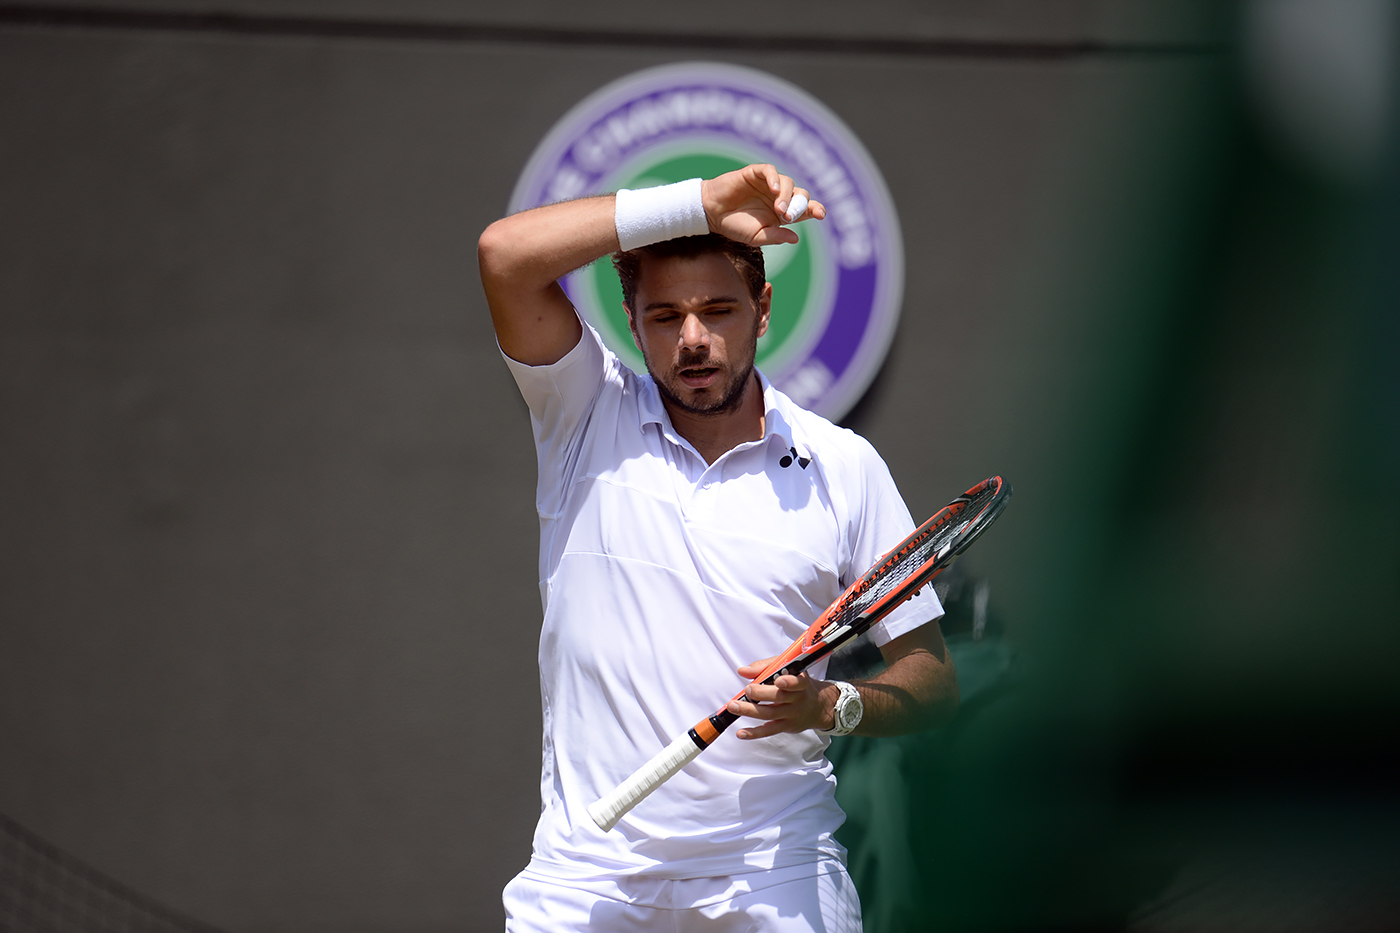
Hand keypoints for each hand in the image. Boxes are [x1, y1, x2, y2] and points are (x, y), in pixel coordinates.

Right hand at [701, 164, 825, 246]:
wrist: (711, 214)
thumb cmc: (734, 226)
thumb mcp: (756, 237)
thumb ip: (775, 236)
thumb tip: (796, 238)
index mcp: (782, 213)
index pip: (804, 209)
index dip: (814, 209)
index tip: (820, 214)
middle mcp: (778, 196)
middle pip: (800, 194)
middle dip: (800, 204)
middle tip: (790, 216)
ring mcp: (768, 184)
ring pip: (787, 182)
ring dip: (786, 195)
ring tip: (779, 209)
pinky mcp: (755, 173)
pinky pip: (770, 170)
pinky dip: (774, 178)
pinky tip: (772, 189)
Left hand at [727, 655, 839, 738]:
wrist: (818, 706)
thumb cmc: (798, 683)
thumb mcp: (788, 669)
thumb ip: (765, 667)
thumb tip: (743, 671)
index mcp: (800, 682)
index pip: (797, 682)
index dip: (789, 682)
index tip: (778, 680)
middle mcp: (798, 699)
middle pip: (780, 697)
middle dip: (762, 693)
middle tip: (748, 689)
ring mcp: (792, 714)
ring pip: (770, 713)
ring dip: (750, 710)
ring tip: (734, 706)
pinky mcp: (786, 726)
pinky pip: (769, 730)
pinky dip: (754, 733)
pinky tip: (741, 733)